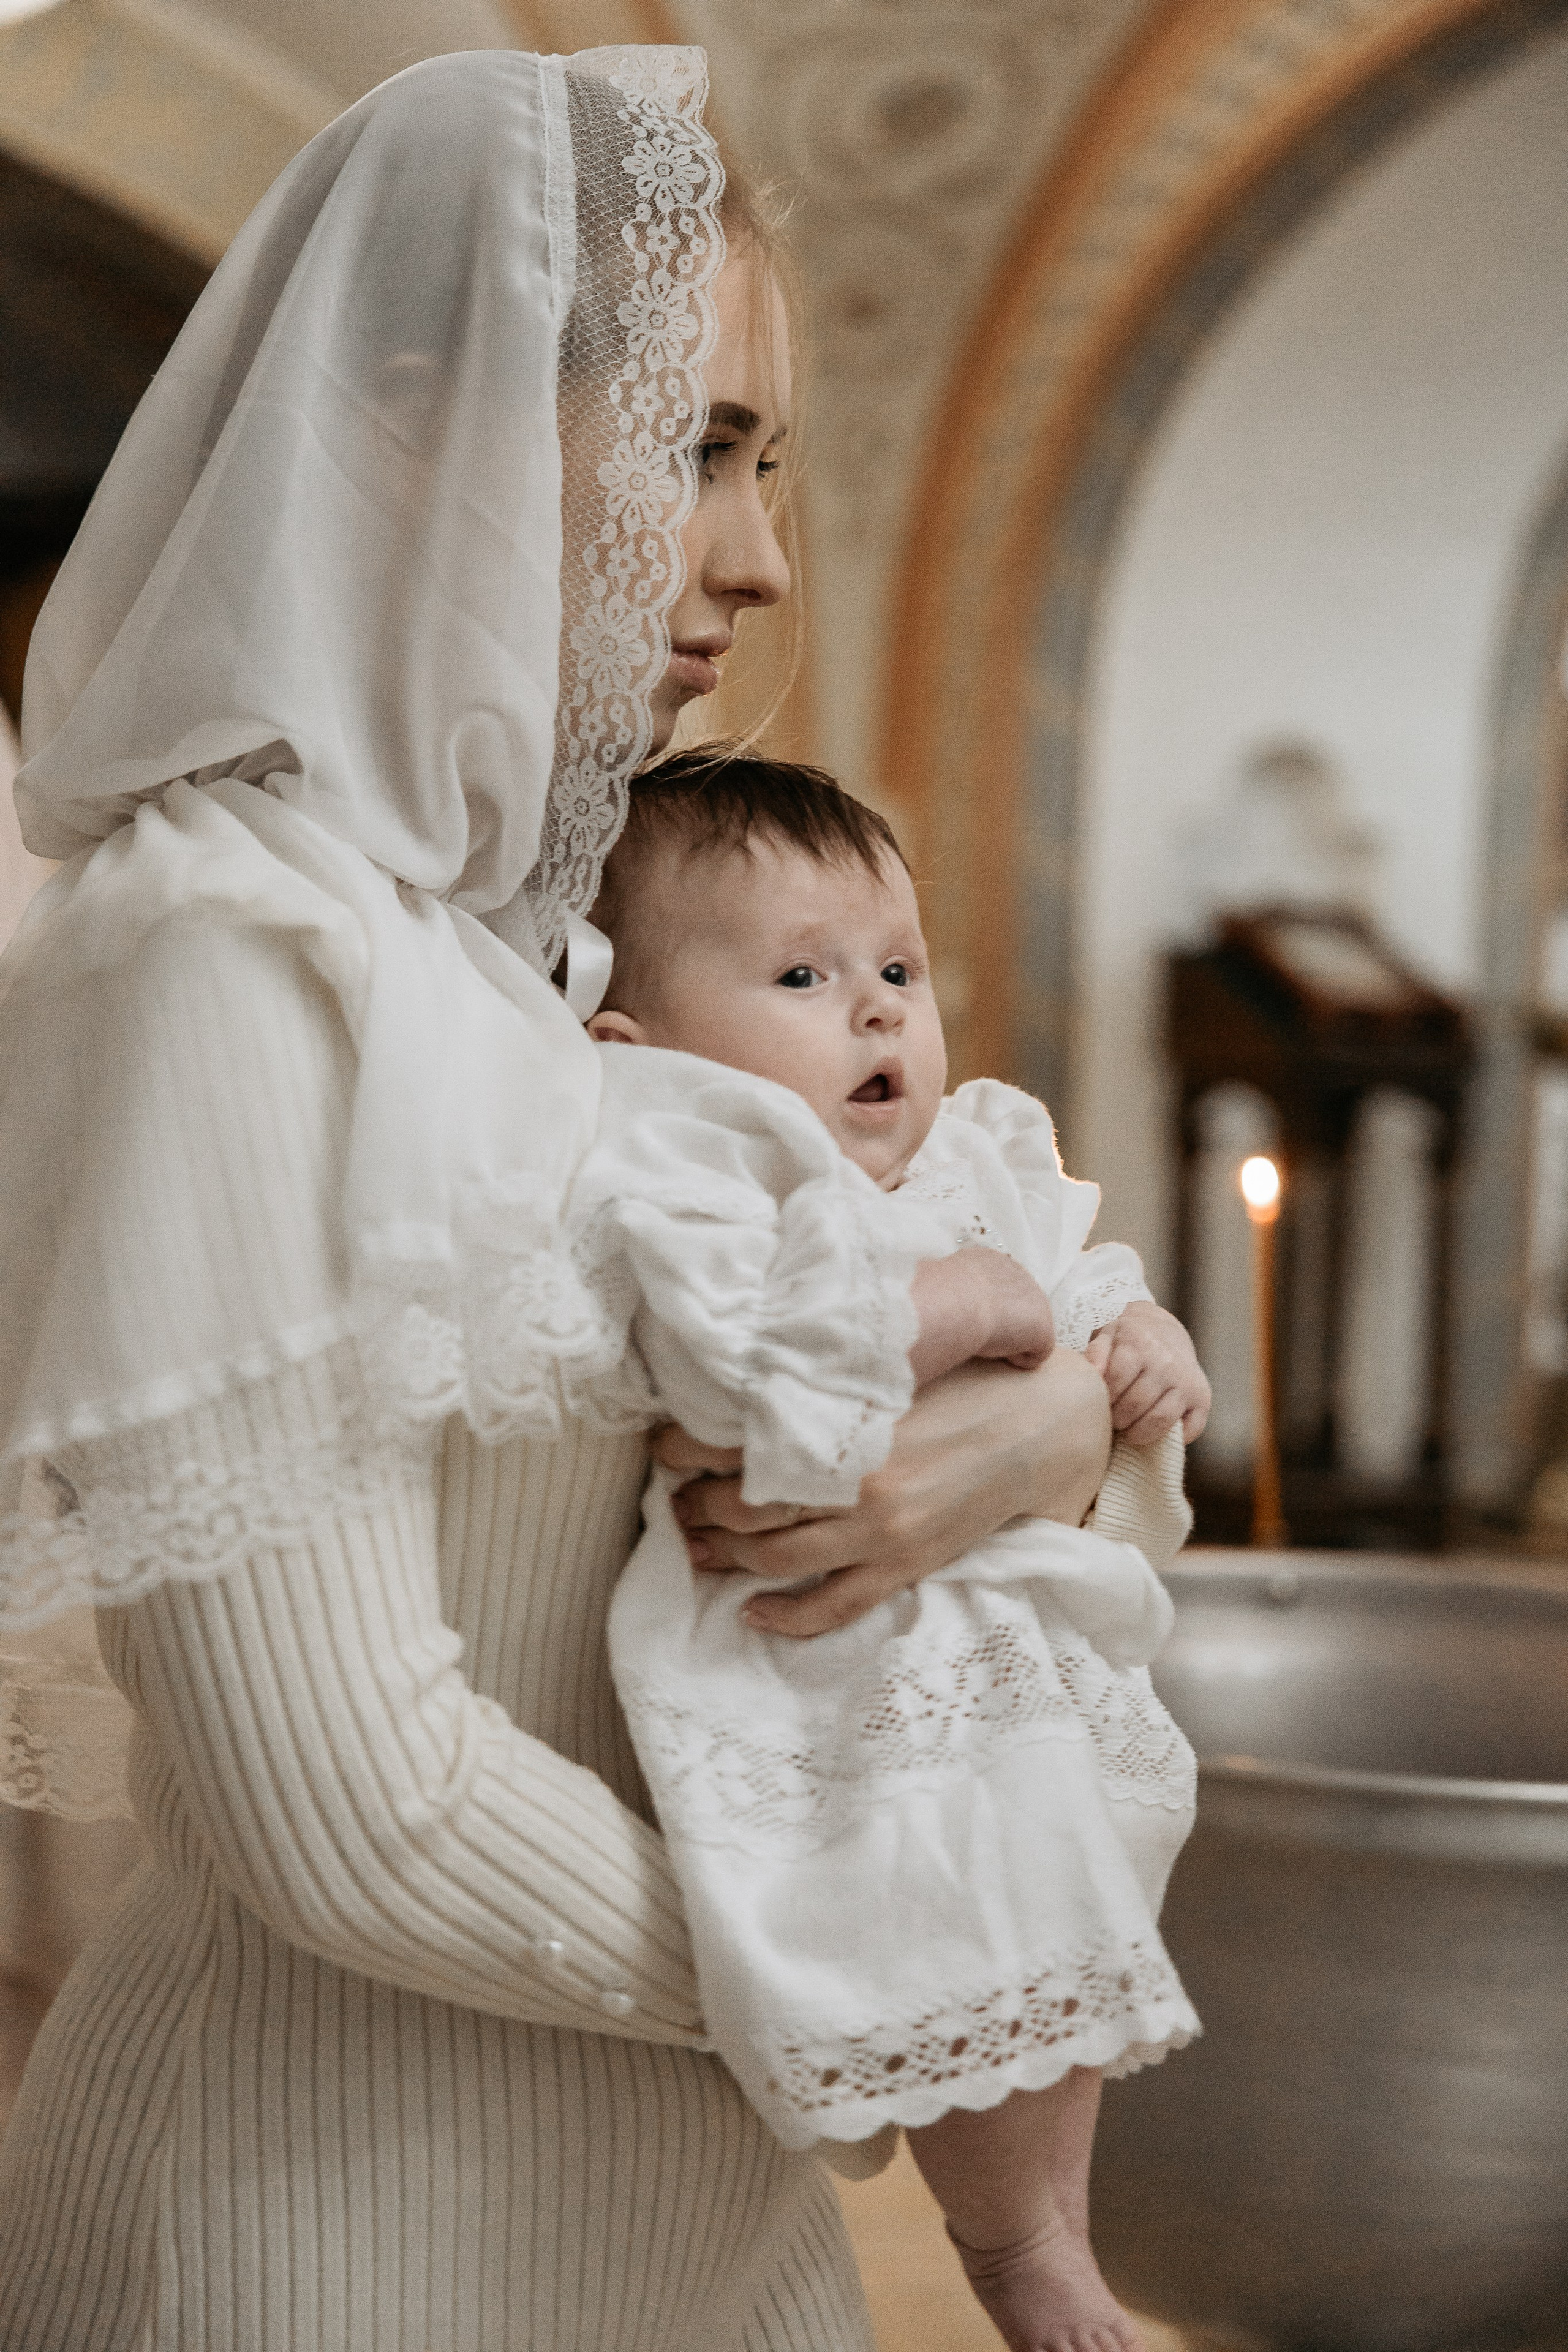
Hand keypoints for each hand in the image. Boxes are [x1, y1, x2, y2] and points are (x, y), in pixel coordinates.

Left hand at [655, 1348, 1111, 1637]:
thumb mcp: (894, 1368)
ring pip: (771, 1557)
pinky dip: (783, 1617)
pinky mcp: (902, 1566)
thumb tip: (753, 1384)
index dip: (686, 1447)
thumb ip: (831, 1381)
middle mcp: (854, 1482)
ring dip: (722, 1556)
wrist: (1043, 1424)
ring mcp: (878, 1531)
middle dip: (695, 1506)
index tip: (663, 1446)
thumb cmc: (968, 1382)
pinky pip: (830, 1607)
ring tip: (694, 1545)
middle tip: (674, 1500)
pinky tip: (750, 1611)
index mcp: (847, 1423)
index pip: (738, 1440)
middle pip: (743, 1505)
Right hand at [908, 1249, 1054, 1385]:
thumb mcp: (931, 1283)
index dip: (980, 1310)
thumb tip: (918, 1292)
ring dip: (1007, 1343)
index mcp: (988, 1261)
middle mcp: (1017, 1273)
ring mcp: (1035, 1298)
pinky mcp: (1044, 1326)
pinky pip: (1034, 1355)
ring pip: (1025, 1333)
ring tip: (983, 1345)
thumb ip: (940, 1287)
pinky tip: (997, 1354)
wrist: (951, 1302)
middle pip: (1014, 1309)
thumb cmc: (932, 1295)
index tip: (964, 1320)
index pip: (993, 1289)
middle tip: (974, 1337)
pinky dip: (1015, 1360)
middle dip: (1000, 1326)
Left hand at [1084, 1300, 1210, 1444]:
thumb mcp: (1108, 1337)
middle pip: (1134, 1404)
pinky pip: (1189, 1430)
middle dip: (1117, 1419)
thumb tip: (1093, 1372)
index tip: (1099, 1404)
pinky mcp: (1203, 1398)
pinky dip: (1170, 1439)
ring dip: (1138, 1433)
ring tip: (1129, 1431)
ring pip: (1159, 1420)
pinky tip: (1155, 1431)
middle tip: (1112, 1420)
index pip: (1115, 1381)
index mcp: (1141, 1344)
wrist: (1167, 1333)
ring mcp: (1187, 1381)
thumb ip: (1095, 1354)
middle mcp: (1167, 1362)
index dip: (1102, 1399)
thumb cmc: (1130, 1342)